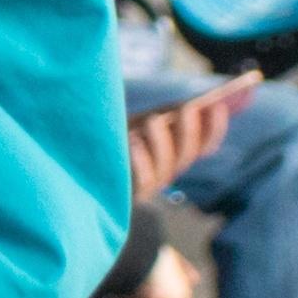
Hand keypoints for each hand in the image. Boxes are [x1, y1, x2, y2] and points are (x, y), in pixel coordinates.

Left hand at [125, 78, 252, 198]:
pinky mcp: (129, 194)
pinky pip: (140, 180)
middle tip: (188, 107)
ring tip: (152, 120)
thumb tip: (190, 104)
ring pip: (165, 166)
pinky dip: (140, 161)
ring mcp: (149, 185)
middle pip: (186, 154)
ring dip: (160, 142)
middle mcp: (167, 171)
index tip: (218, 105)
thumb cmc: (113, 134)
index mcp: (175, 155)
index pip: (204, 145)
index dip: (214, 128)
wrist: (79, 158)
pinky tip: (134, 141)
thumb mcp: (140, 121)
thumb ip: (165, 115)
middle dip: (189, 130)